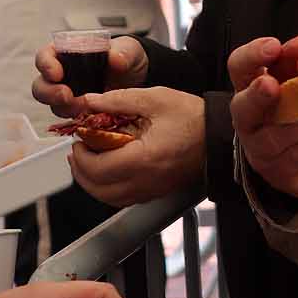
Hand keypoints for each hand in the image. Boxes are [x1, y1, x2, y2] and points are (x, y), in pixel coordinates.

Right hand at [34, 35, 148, 117]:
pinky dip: (77, 118)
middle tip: (66, 95)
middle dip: (49, 93)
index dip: (46, 65)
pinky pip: (70, 117)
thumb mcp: (128, 49)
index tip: (56, 73)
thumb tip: (115, 58)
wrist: (136, 77)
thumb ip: (122, 52)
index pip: (45, 56)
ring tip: (81, 107)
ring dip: (63, 108)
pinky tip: (89, 116)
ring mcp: (68, 94)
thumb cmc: (125, 56)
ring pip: (53, 104)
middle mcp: (62, 75)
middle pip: (41, 85)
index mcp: (66, 52)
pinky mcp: (78, 110)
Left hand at [68, 88, 204, 205]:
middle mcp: (145, 181)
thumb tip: (90, 101)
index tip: (79, 138)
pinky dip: (107, 188)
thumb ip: (119, 99)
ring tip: (88, 160)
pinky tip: (108, 171)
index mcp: (143, 158)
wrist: (218, 137)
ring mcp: (150, 191)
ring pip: (107, 198)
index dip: (80, 154)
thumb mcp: (156, 99)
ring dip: (91, 181)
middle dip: (80, 169)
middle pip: (97, 188)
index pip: (97, 168)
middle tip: (78, 149)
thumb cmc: (194, 118)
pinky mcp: (155, 193)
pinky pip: (121, 199)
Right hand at [229, 36, 297, 199]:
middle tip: (271, 85)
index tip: (274, 47)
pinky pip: (294, 159)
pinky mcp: (278, 172)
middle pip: (242, 107)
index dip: (252, 56)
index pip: (239, 67)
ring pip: (272, 138)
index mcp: (252, 88)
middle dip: (257, 96)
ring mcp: (259, 149)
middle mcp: (248, 119)